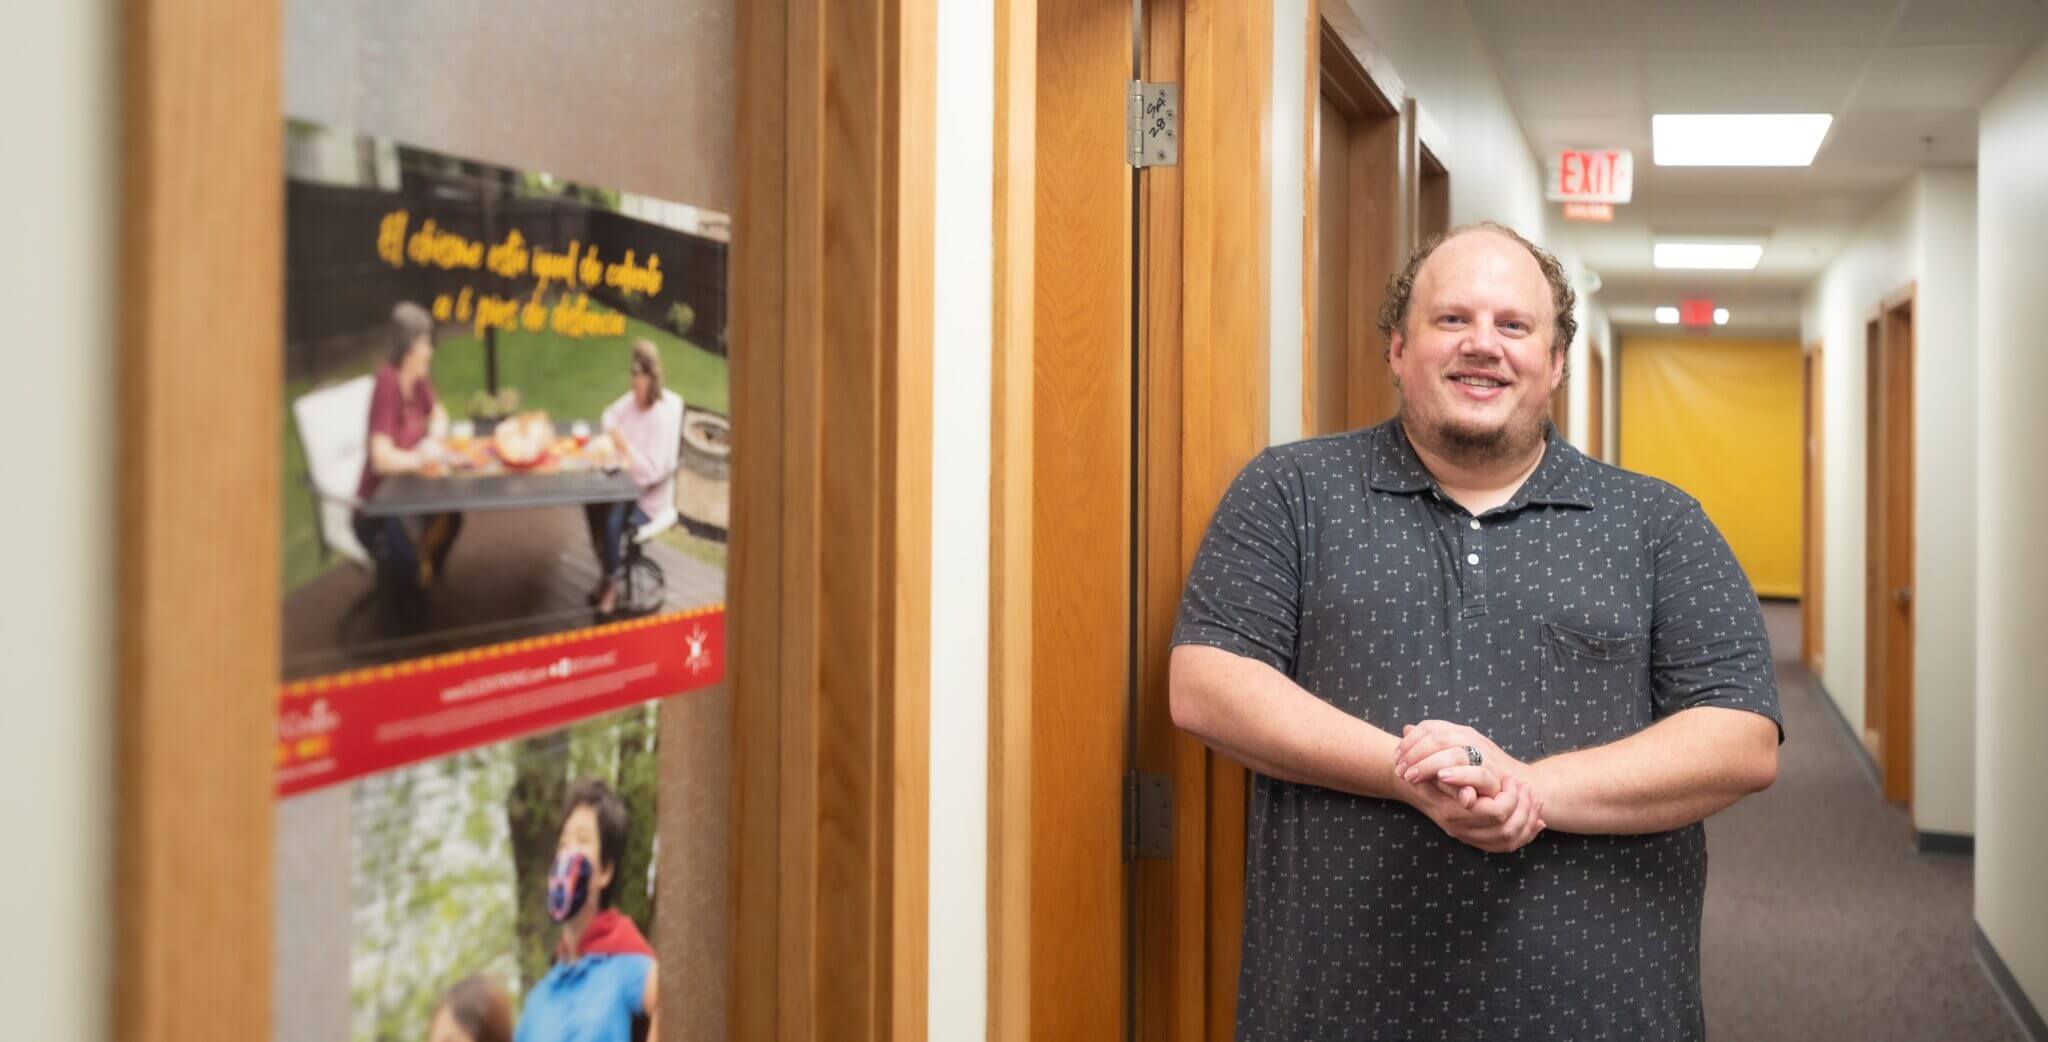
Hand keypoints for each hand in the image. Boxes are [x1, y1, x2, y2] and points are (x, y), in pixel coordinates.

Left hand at [1394, 720, 1530, 797]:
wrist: (1517, 783)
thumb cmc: (1477, 770)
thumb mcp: (1451, 755)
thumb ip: (1431, 744)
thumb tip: (1406, 729)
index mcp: (1460, 731)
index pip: (1430, 727)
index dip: (1409, 742)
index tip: (1395, 758)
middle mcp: (1472, 738)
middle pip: (1438, 738)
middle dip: (1414, 755)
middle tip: (1400, 772)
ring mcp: (1485, 754)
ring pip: (1454, 752)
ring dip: (1428, 766)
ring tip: (1411, 778)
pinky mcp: (1495, 775)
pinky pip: (1476, 771)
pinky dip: (1458, 774)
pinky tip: (1441, 779)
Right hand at [1401, 772, 1547, 853]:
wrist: (1416, 785)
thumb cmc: (1426, 774)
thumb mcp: (1434, 773)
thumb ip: (1453, 784)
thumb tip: (1470, 797)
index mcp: (1454, 814)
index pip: (1495, 813)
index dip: (1510, 797)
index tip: (1509, 779)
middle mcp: (1462, 830)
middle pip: (1507, 829)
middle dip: (1523, 807)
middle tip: (1524, 787)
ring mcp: (1469, 837)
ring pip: (1510, 840)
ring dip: (1528, 819)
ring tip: (1532, 798)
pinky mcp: (1476, 840)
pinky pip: (1507, 846)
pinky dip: (1526, 833)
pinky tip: (1536, 821)